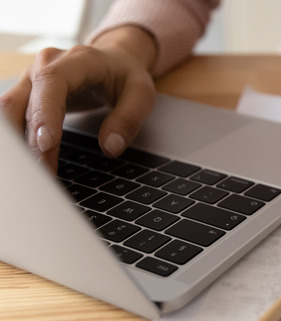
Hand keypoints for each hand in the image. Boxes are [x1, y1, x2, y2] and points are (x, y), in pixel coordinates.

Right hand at [0, 26, 156, 171]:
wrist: (115, 61)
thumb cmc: (126, 76)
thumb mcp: (141, 94)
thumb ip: (128, 119)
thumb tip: (111, 147)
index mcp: (76, 60)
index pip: (51, 83)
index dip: (45, 113)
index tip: (48, 145)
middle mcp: (45, 65)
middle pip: (22, 101)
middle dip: (30, 140)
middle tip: (46, 172)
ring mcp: (32, 78)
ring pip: (9, 111)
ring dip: (19, 143)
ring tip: (37, 172)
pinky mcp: (27, 93)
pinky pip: (13, 117)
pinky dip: (19, 140)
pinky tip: (30, 160)